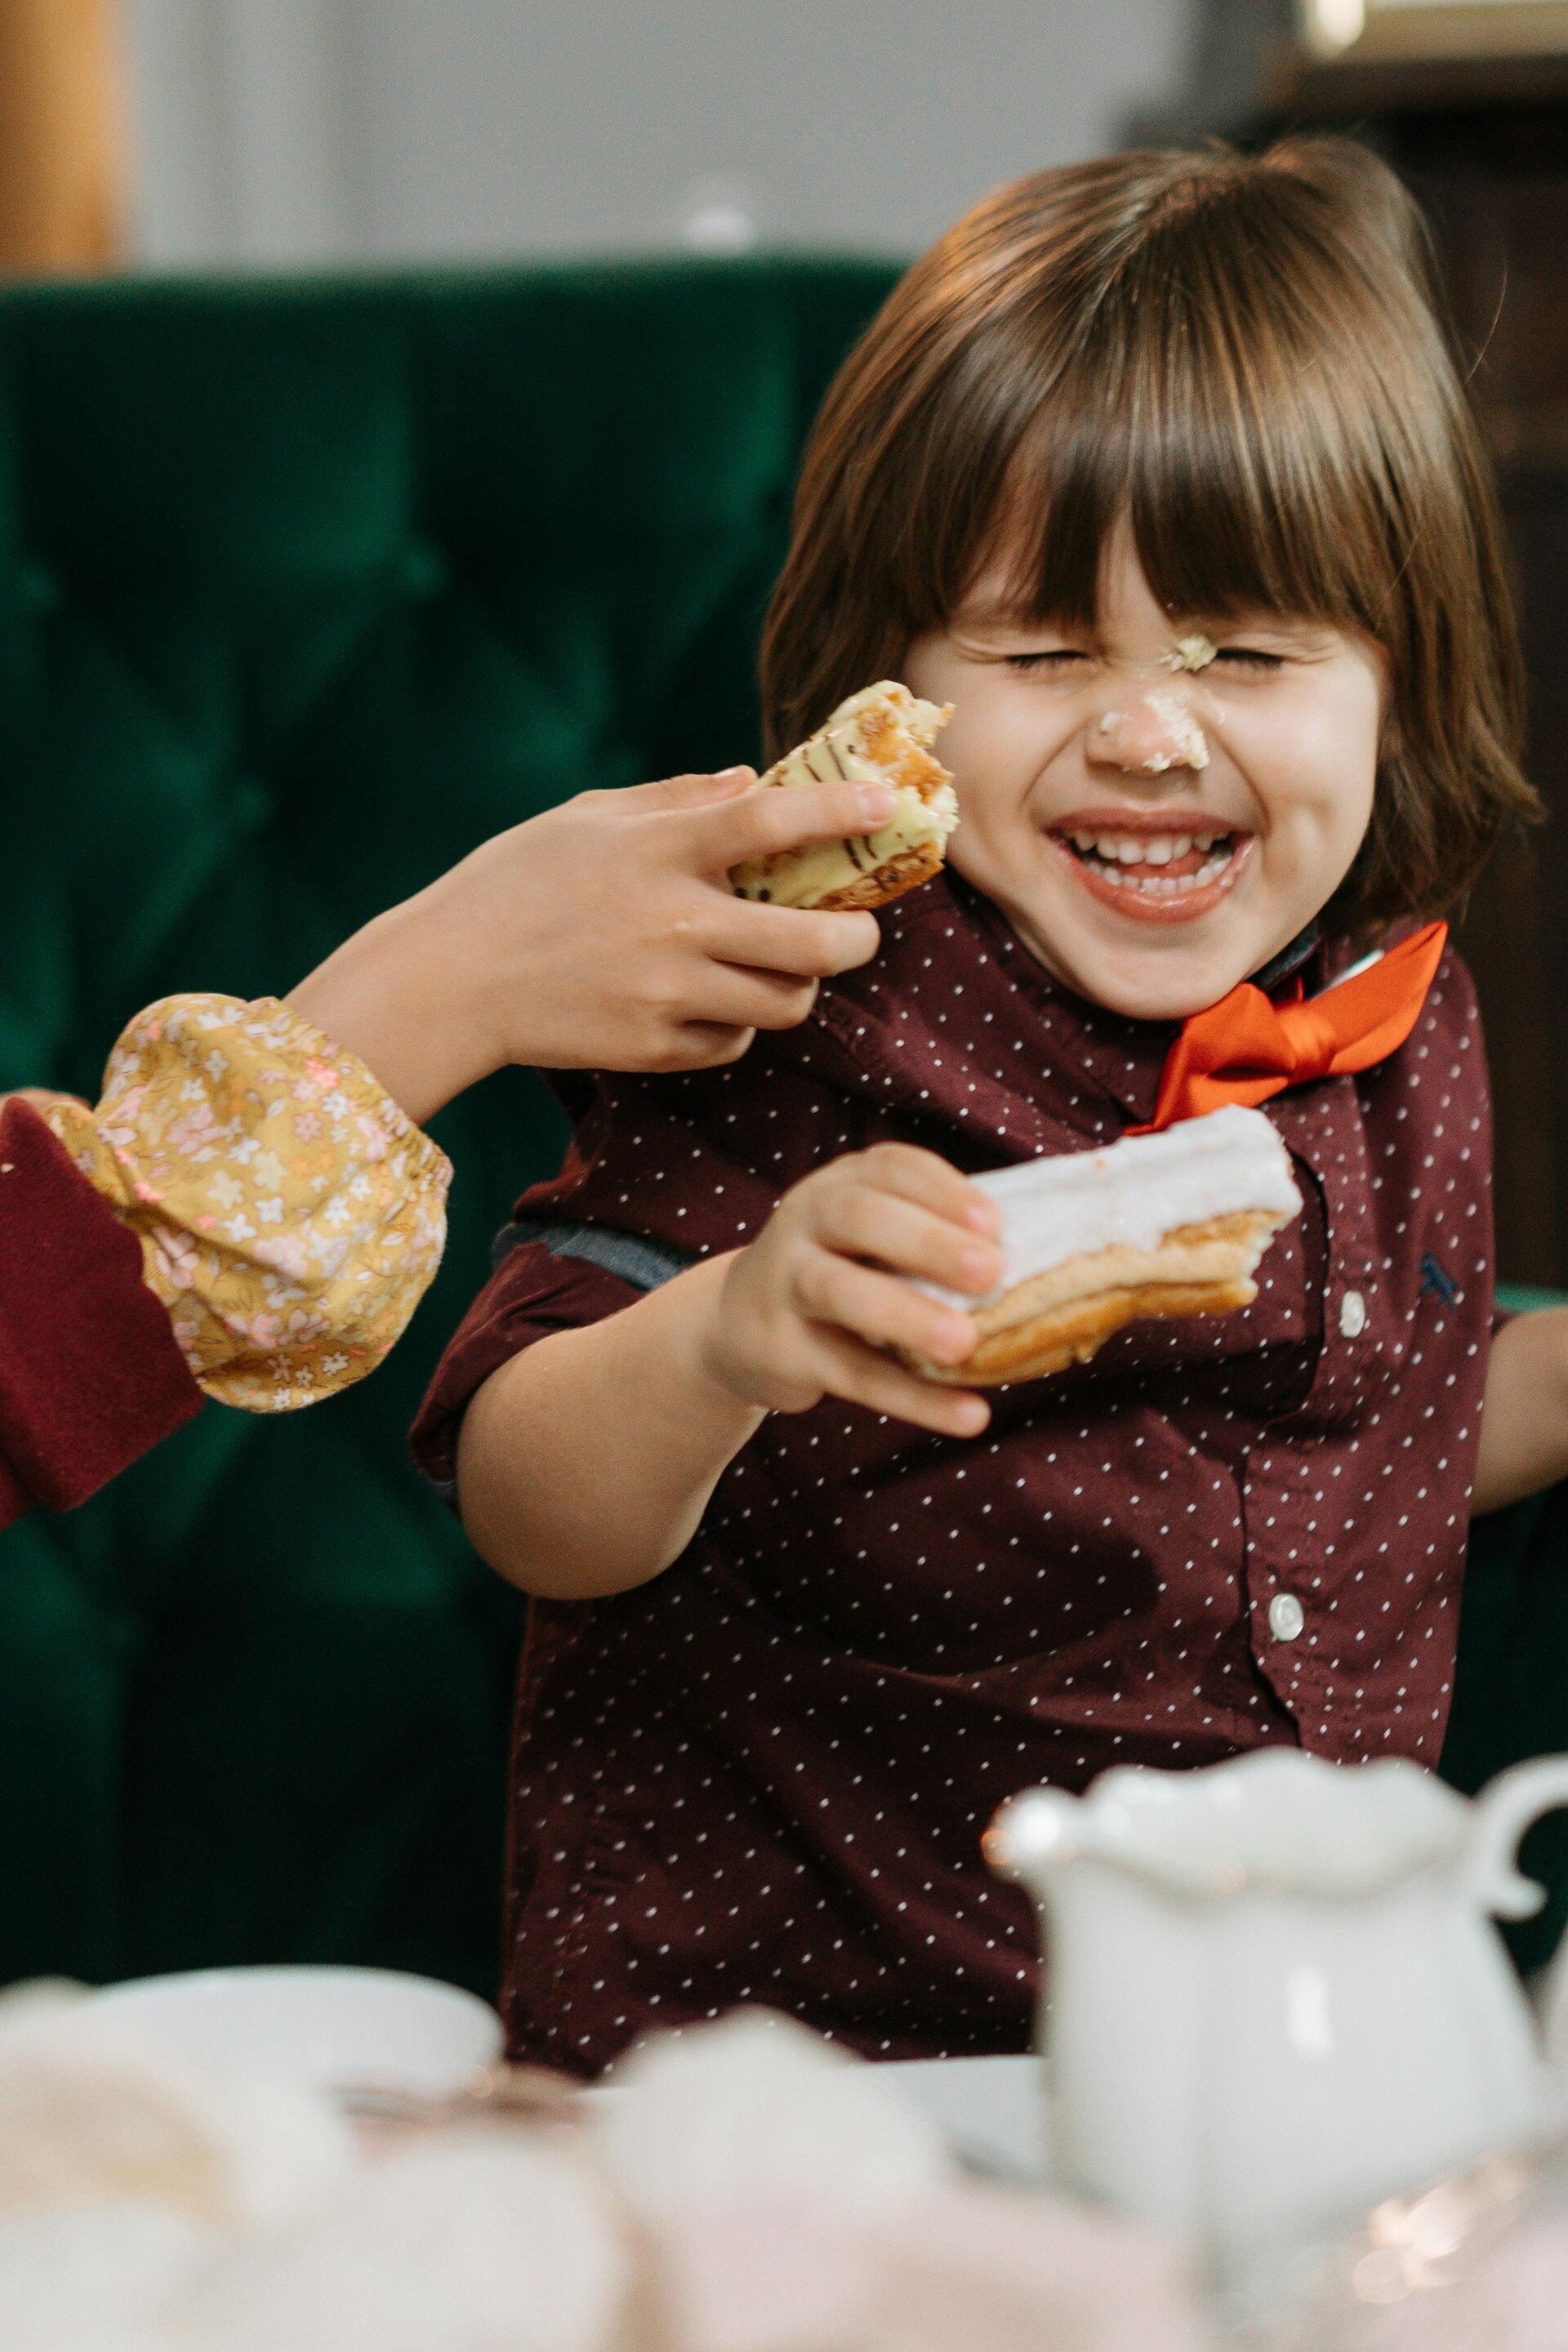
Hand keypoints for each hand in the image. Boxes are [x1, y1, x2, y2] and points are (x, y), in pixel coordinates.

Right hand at [287, 766, 892, 1122]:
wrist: (449, 982)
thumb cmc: (512, 885)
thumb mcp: (585, 819)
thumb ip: (675, 800)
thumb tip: (752, 781)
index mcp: (658, 851)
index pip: (772, 821)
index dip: (839, 811)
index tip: (883, 804)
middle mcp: (674, 923)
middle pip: (814, 940)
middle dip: (857, 937)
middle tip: (857, 930)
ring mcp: (667, 993)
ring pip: (786, 1001)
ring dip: (801, 984)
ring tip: (785, 966)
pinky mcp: (654, 1048)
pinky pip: (735, 1041)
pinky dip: (740, 1024)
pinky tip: (716, 1001)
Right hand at [699, 1144, 1002, 1438]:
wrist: (734, 1325)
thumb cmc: (838, 1271)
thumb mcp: (869, 1240)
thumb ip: (934, 1242)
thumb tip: (1046, 1272)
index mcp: (841, 1184)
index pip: (891, 1168)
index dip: (943, 1190)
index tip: (994, 1222)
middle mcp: (805, 1221)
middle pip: (859, 1217)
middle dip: (926, 1241)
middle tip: (989, 1271)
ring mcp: (785, 1283)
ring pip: (841, 1292)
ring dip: (906, 1315)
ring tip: (965, 1344)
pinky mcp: (783, 1350)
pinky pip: (851, 1373)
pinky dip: (914, 1398)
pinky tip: (969, 1414)